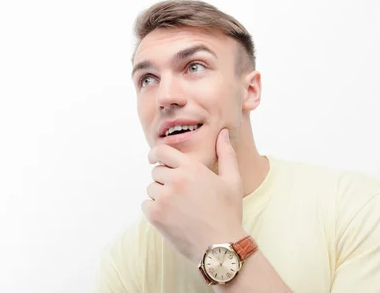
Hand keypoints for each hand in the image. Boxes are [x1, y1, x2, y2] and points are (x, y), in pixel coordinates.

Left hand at [141, 128, 245, 264]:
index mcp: (192, 167)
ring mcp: (164, 197)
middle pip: (156, 171)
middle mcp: (175, 179)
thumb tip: (222, 133)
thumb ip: (226, 154)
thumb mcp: (233, 181)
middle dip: (164, 179)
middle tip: (180, 193)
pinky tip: (171, 216)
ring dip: (160, 195)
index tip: (155, 159)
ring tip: (179, 207)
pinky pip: (146, 204)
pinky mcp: (156, 215)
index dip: (155, 154)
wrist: (221, 246)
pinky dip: (154, 209)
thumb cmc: (228, 213)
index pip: (161, 151)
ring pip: (151, 188)